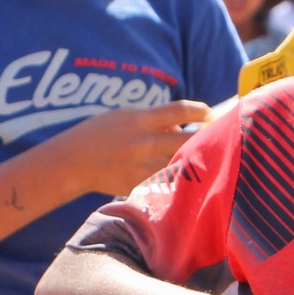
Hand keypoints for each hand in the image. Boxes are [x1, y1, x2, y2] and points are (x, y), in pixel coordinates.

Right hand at [53, 101, 211, 197]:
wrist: (73, 161)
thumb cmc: (101, 133)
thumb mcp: (126, 116)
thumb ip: (154, 120)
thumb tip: (183, 127)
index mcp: (140, 120)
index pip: (179, 110)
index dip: (201, 111)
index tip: (211, 113)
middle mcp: (143, 142)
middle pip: (187, 140)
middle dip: (207, 138)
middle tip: (220, 138)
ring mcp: (141, 166)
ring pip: (180, 164)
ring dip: (195, 160)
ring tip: (207, 158)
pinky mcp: (138, 185)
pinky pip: (166, 181)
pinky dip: (177, 177)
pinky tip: (184, 176)